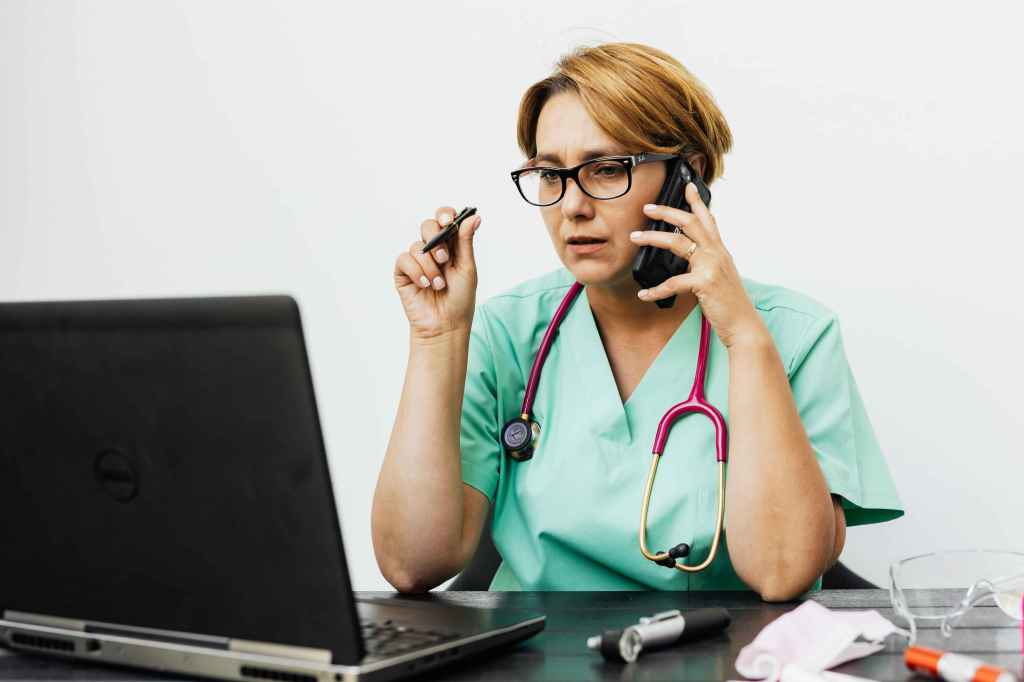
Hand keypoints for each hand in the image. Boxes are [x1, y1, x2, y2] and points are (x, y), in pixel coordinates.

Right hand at [393, 206, 482, 340]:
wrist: (445, 325)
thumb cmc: (459, 299)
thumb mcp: (467, 268)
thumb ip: (466, 241)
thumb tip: (474, 217)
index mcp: (450, 245)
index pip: (445, 220)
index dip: (444, 214)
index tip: (448, 219)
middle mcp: (433, 250)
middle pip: (427, 226)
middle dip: (436, 239)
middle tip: (445, 258)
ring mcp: (417, 261)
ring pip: (417, 246)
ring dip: (430, 266)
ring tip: (439, 285)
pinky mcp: (403, 273)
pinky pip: (404, 259)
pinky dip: (416, 272)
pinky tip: (424, 285)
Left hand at [629, 183, 766, 349]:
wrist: (744, 325)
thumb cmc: (729, 303)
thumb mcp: (720, 276)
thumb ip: (706, 264)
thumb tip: (690, 258)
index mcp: (719, 251)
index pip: (708, 219)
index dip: (697, 201)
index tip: (686, 186)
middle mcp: (716, 253)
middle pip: (690, 222)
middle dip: (667, 211)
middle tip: (648, 207)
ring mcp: (711, 266)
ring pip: (677, 242)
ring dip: (653, 237)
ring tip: (635, 237)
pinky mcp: (704, 283)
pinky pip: (673, 282)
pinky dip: (656, 289)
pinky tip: (644, 293)